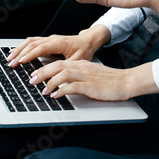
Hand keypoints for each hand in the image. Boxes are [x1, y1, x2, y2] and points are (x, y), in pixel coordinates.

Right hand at [6, 25, 110, 66]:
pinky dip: (22, 46)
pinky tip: (17, 52)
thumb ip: (66, 67)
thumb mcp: (79, 60)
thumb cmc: (85, 50)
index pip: (41, 48)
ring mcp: (49, 39)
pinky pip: (32, 41)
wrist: (88, 40)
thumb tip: (56, 76)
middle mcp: (52, 39)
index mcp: (59, 43)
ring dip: (19, 49)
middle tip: (12, 63)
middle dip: (20, 54)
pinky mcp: (48, 40)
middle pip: (32, 44)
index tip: (21, 61)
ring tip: (10, 58)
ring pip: (30, 41)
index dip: (30, 54)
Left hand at [29, 60, 157, 100]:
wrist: (126, 81)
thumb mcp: (90, 75)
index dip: (44, 68)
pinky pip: (72, 86)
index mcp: (81, 64)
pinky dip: (62, 90)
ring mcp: (86, 76)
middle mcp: (82, 67)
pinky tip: (56, 95)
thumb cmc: (109, 81)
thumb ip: (77, 77)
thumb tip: (62, 84)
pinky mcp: (90, 85)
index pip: (58, 62)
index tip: (35, 74)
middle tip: (32, 80)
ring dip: (50, 82)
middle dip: (42, 73)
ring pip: (62, 74)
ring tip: (43, 90)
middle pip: (57, 66)